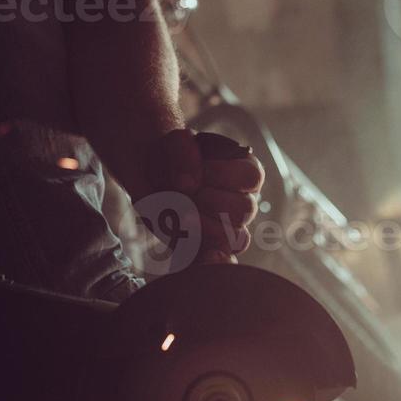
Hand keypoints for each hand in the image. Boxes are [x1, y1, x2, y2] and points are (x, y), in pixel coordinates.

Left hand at [144, 129, 264, 262]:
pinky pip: (220, 257)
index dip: (219, 175)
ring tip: (177, 213)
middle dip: (206, 200)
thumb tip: (189, 184)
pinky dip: (207, 256)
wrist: (150, 175)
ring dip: (202, 225)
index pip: (251, 177)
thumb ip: (183, 152)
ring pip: (236, 236)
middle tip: (179, 192)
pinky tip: (192, 248)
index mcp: (245, 171)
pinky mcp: (209, 246)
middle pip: (244, 209)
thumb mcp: (173, 143)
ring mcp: (229, 227)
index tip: (190, 172)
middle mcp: (244, 200)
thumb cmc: (170, 156)